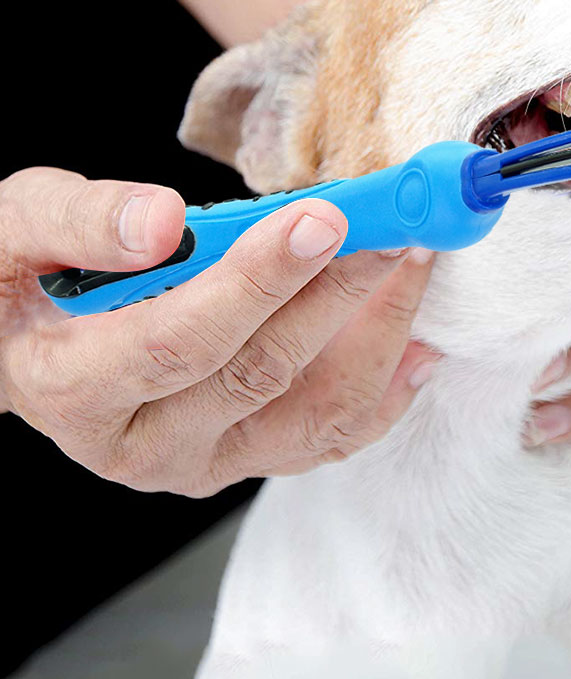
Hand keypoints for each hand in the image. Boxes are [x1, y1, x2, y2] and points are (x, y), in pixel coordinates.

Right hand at [0, 167, 437, 495]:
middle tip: (396, 226)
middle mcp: (144, 444)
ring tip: (417, 268)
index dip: (256, 281)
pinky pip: (328, 438)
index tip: (323, 218)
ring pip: (311, 416)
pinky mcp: (247, 456)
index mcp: (76, 387)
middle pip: (260, 374)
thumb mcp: (14, 224)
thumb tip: (163, 223)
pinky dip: (384, 394)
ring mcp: (204, 460)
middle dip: (337, 294)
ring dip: (377, 340)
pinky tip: (421, 347)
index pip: (180, 341)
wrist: (26, 343)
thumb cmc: (19, 277)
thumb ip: (77, 221)